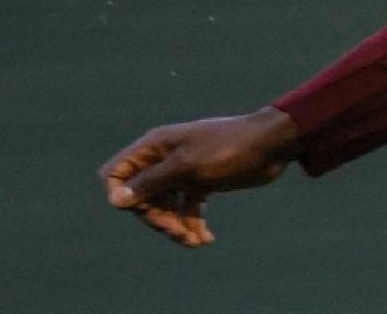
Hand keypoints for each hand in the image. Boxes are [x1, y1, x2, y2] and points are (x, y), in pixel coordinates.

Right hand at [99, 107, 300, 247]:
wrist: (272, 145)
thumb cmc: (228, 149)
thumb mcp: (187, 167)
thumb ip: (151, 182)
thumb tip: (115, 200)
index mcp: (154, 147)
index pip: (117, 173)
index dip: (122, 195)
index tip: (140, 210)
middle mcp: (164, 158)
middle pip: (141, 196)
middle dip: (157, 217)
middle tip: (176, 231)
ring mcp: (183, 171)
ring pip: (165, 206)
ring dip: (176, 226)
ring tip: (194, 241)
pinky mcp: (202, 182)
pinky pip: (186, 208)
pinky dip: (193, 224)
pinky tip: (205, 239)